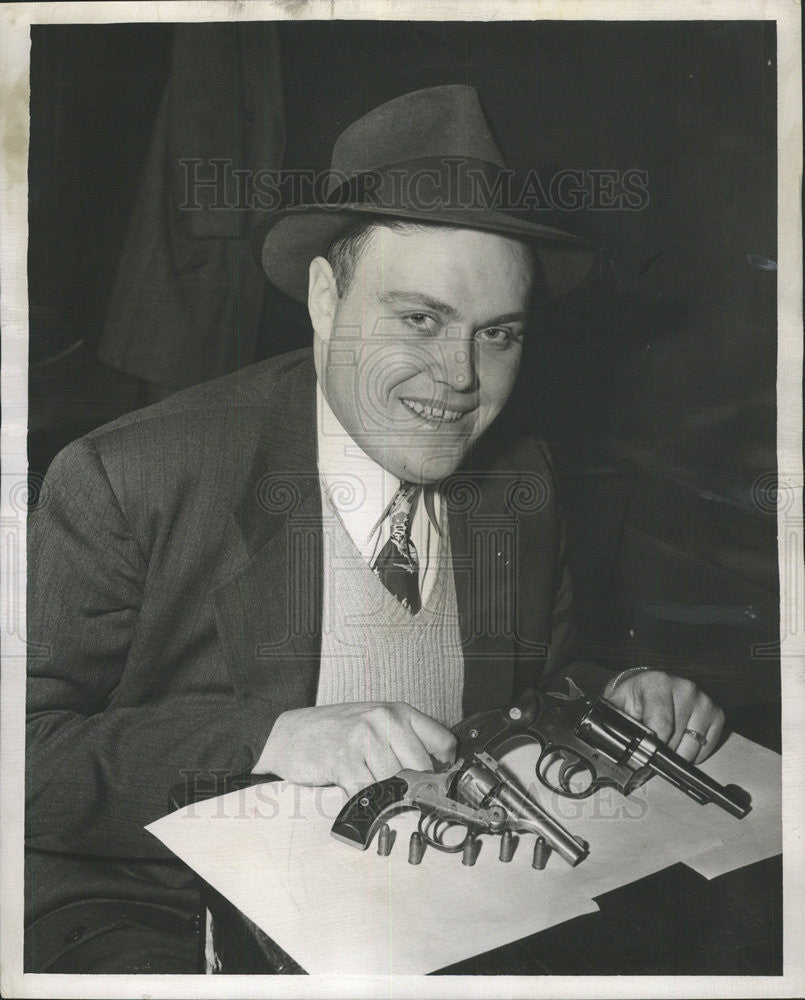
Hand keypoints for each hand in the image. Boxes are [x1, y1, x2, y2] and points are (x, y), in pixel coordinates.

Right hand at [253, 701, 456, 794]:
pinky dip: (368, 805)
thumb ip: (405, 741)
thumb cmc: (336, 732)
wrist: (290, 734)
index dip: (444, 767)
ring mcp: (364, 739)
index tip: (437, 781)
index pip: (443, 741)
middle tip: (402, 796)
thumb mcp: (376, 724)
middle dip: (415, 788)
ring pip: (398, 784)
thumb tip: (437, 775)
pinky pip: (371, 795)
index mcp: (398, 710)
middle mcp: (384, 720)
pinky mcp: (345, 762)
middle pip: (423, 769)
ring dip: (388, 798)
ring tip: (374, 793)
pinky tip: (358, 797)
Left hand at [606, 670, 724, 763]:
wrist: (651, 686)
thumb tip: (606, 740)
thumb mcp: (619, 704)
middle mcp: (684, 688)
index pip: (661, 725)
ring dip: (677, 753)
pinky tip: (680, 742)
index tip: (645, 754)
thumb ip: (613, 720)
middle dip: (661, 752)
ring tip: (664, 742)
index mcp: (658, 684)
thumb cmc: (634, 697)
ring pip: (692, 746)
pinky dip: (694, 753)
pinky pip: (707, 746)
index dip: (653, 746)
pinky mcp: (716, 712)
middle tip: (651, 749)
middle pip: (676, 739)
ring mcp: (703, 700)